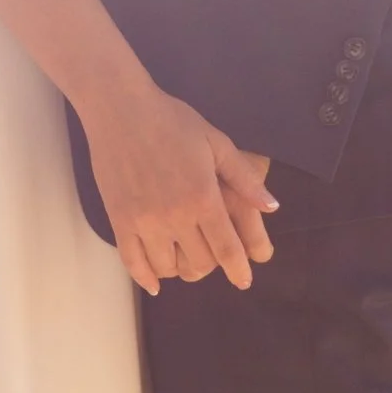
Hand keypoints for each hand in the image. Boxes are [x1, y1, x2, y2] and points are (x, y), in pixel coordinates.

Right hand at [80, 83, 279, 295]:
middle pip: (199, 263)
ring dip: (179, 270)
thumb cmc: (172, 121)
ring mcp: (144, 221)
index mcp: (203, 197)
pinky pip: (132, 261)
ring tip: (184, 260)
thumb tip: (272, 208)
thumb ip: (244, 179)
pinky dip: (145, 277)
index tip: (244, 281)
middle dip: (211, 266)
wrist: (121, 109)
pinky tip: (154, 283)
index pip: (227, 249)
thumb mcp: (217, 143)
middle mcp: (175, 216)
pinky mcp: (119, 220)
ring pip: (167, 267)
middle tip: (212, 259)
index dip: (239, 270)